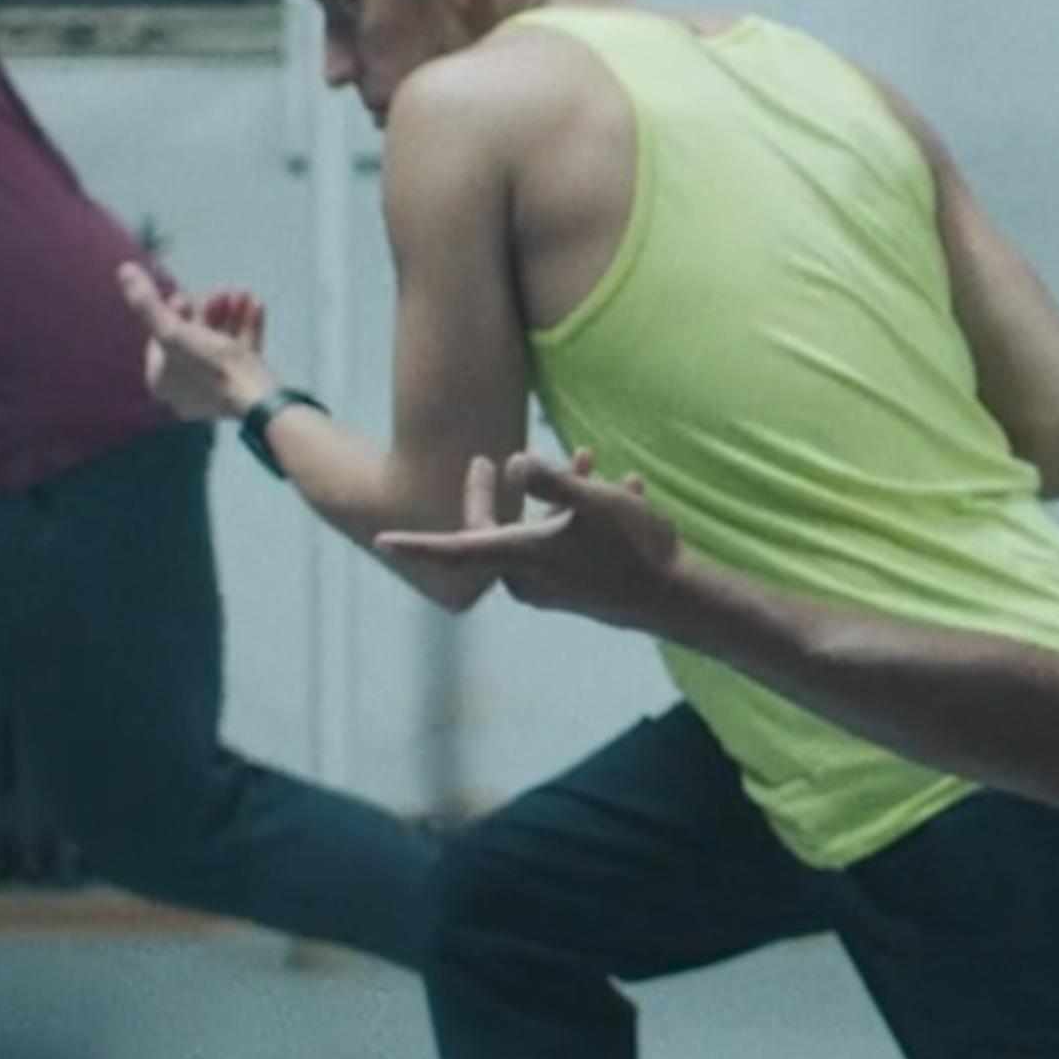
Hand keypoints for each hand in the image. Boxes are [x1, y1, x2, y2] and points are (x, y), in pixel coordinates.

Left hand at [119, 262, 274, 421]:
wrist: (257, 399)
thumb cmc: (209, 367)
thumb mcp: (172, 331)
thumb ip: (147, 302)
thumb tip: (123, 269)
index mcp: (163, 380)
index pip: (162, 340)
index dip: (173, 314)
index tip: (185, 296)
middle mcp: (186, 388)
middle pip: (194, 339)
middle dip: (209, 310)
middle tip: (222, 290)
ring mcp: (218, 388)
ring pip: (221, 343)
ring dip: (231, 313)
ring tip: (242, 292)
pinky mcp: (246, 385)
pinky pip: (244, 351)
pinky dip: (248, 326)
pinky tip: (257, 305)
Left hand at [377, 449, 688, 630]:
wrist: (677, 599)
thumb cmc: (632, 550)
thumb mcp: (591, 502)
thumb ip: (549, 480)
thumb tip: (516, 465)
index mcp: (519, 558)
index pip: (454, 549)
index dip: (416, 543)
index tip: (382, 540)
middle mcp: (528, 577)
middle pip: (496, 531)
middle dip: (506, 492)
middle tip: (498, 460)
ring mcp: (553, 586)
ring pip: (539, 532)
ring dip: (558, 496)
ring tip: (589, 459)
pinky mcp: (578, 589)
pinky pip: (566, 545)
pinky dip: (584, 516)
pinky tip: (623, 489)